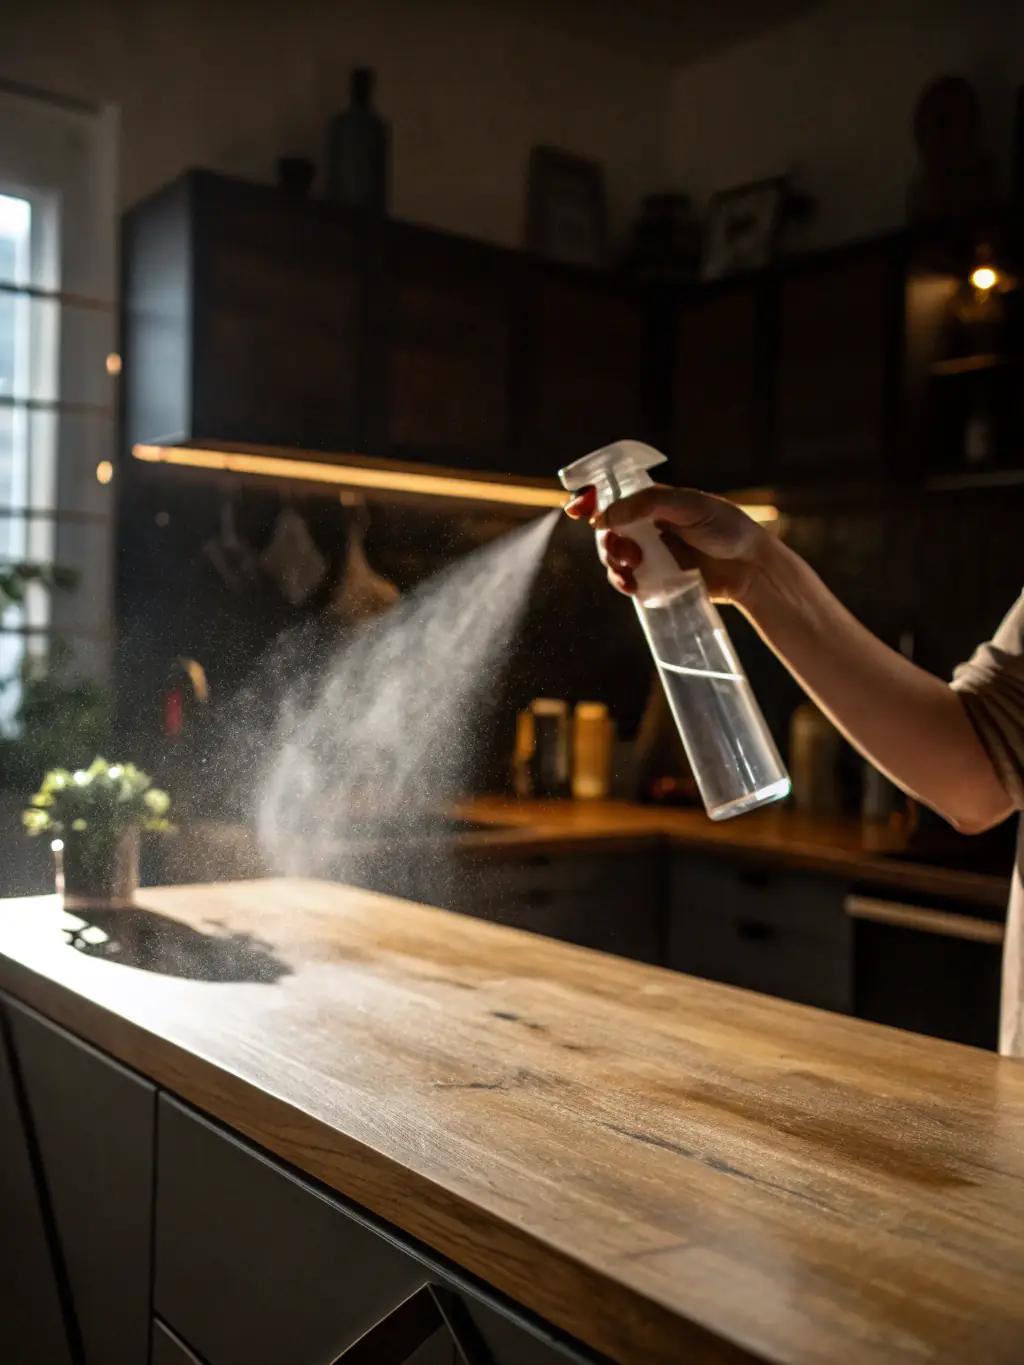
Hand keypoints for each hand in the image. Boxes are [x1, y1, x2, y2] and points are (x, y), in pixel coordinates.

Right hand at [564, 484, 769, 605]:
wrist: (751, 568)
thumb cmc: (727, 528)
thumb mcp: (689, 505)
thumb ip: (646, 505)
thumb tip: (604, 517)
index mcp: (654, 501)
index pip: (614, 495)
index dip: (591, 499)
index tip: (577, 509)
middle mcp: (648, 525)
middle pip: (608, 529)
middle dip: (606, 539)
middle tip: (618, 549)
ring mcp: (651, 553)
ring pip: (614, 556)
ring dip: (612, 562)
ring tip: (628, 569)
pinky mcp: (656, 579)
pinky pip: (627, 580)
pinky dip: (622, 582)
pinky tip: (631, 586)